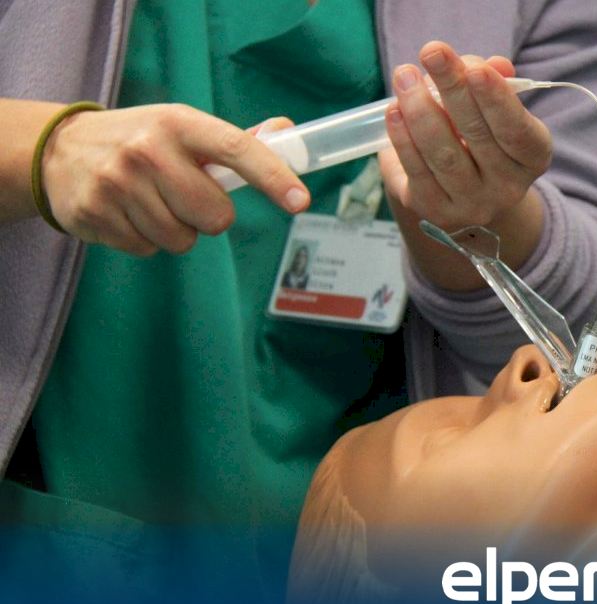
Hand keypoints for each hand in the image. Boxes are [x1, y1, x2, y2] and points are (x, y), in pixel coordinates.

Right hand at [41, 105, 309, 255]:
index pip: (236, 150)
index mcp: (178, 123)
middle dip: (209, 216)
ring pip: (182, 239)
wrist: (58, 151)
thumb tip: (286, 132)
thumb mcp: (182, 127)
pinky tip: (127, 213)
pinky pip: (148, 249)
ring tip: (151, 202)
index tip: (300, 200)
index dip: (272, 177)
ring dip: (176, 230)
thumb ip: (236, 140)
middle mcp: (147, 149)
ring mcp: (116, 183)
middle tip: (185, 196)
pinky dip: (145, 239)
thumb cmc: (141, 141)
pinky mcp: (94, 214)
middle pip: (215, 216)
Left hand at [379, 41, 551, 231]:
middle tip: (432, 52)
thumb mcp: (493, 108)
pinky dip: (402, 137)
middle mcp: (508, 187)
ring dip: (420, 108)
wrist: (464, 191)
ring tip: (405, 75)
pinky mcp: (435, 210)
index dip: (497, 99)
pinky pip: (416, 170)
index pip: (517, 130)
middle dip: (452, 88)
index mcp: (532, 158)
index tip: (474, 69)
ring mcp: (471, 204)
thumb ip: (490, 81)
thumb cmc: (481, 137)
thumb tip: (492, 64)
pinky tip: (394, 110)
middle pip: (477, 135)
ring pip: (442, 154)